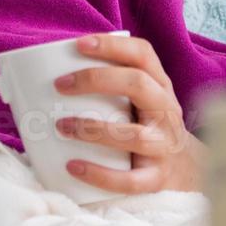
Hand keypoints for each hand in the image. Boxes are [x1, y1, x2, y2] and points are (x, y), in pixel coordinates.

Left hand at [52, 33, 206, 195]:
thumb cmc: (145, 126)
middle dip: (96, 80)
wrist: (187, 170)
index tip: (78, 45)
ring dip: (92, 129)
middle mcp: (166, 111)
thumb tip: (37, 77)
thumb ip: (108, 86)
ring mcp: (165, 146)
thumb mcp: (139, 100)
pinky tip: (72, 166)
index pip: (142, 54)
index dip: (112, 45)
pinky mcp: (157, 178)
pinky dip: (99, 174)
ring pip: (133, 135)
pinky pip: (129, 180)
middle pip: (138, 84)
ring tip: (61, 126)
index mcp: (160, 85)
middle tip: (60, 84)